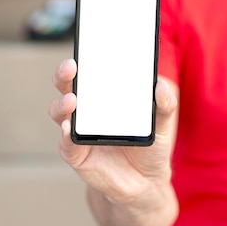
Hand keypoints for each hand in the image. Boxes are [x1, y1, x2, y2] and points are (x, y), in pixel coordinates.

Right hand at [48, 58, 178, 204]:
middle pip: (68, 87)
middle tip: (71, 66)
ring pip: (61, 113)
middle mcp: (87, 110)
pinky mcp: (77, 155)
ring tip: (72, 99)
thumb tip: (160, 85)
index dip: (86, 57)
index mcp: (106, 96)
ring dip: (62, 104)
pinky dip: (66, 135)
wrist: (146, 181)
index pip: (91, 72)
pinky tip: (70, 127)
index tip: (89, 44)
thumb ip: (165, 104)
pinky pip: (67, 144)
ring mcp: (79, 131)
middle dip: (65, 74)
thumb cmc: (151, 144)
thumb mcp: (164, 123)